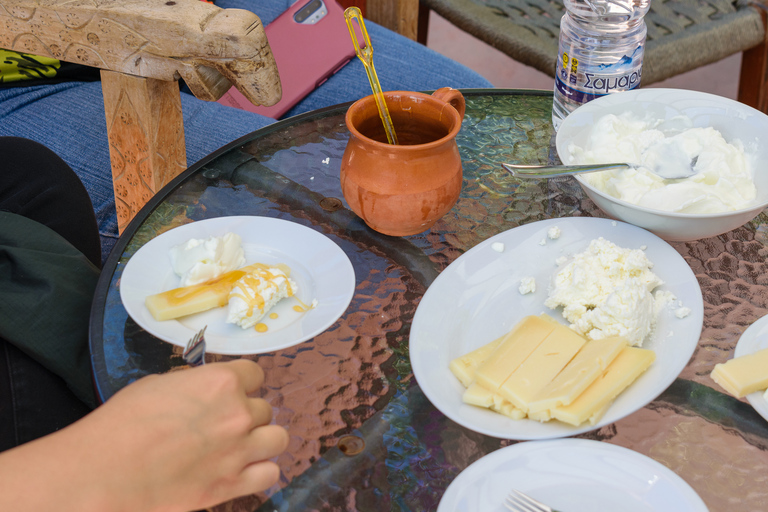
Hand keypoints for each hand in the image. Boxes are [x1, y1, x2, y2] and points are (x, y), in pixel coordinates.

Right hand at [0, 359, 288, 511]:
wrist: (106, 470)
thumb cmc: (124, 422)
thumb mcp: (159, 384)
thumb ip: (194, 385)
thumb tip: (205, 388)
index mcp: (222, 382)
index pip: (256, 373)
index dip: (243, 384)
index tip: (231, 394)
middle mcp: (239, 413)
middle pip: (264, 408)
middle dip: (246, 415)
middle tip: (223, 426)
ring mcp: (240, 450)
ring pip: (277, 439)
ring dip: (262, 441)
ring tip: (240, 447)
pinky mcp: (233, 485)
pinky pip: (271, 473)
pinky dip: (261, 471)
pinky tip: (242, 471)